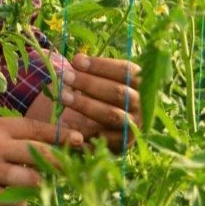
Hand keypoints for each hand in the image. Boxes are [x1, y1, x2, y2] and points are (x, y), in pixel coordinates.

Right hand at [0, 116, 81, 205]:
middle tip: (70, 168)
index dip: (60, 134)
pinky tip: (13, 200)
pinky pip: (14, 202)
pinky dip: (19, 203)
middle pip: (41, 154)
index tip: (78, 140)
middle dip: (60, 162)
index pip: (36, 128)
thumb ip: (2, 134)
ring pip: (32, 180)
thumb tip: (33, 142)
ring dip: (37, 185)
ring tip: (32, 186)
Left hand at [26, 53, 141, 152]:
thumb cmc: (97, 95)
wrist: (99, 128)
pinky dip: (86, 131)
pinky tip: (68, 125)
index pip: (126, 71)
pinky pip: (104, 138)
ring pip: (111, 114)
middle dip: (89, 83)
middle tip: (65, 77)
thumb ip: (90, 70)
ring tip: (62, 96)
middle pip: (118, 92)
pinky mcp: (122, 145)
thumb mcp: (98, 79)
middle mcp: (142, 106)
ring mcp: (133, 127)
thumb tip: (77, 60)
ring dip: (85, 104)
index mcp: (141, 85)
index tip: (76, 61)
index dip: (101, 65)